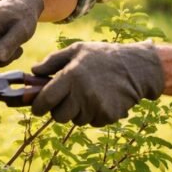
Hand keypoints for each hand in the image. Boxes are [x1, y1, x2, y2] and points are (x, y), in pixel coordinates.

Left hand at [30, 41, 163, 126]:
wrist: (137, 67)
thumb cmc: (103, 56)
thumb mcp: (77, 50)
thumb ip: (53, 61)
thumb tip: (33, 71)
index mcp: (71, 76)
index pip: (46, 100)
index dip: (38, 106)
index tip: (37, 106)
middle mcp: (82, 93)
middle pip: (58, 116)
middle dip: (58, 110)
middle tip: (66, 99)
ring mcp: (96, 106)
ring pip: (75, 120)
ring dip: (77, 112)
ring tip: (88, 94)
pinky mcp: (108, 116)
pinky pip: (92, 122)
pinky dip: (93, 114)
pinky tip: (102, 99)